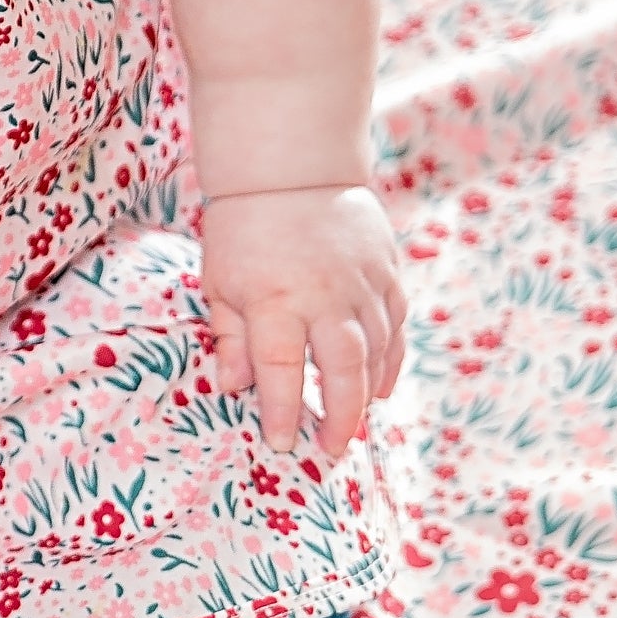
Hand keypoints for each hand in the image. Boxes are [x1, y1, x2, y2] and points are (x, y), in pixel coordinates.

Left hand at [199, 183, 405, 455]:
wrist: (289, 168)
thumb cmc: (243, 228)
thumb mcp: (220, 282)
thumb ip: (231, 337)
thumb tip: (235, 388)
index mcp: (275, 299)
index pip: (280, 370)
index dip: (283, 413)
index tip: (281, 444)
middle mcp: (324, 295)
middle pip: (343, 368)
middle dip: (340, 416)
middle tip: (332, 449)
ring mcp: (361, 282)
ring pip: (376, 350)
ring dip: (367, 393)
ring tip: (353, 424)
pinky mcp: (386, 271)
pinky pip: (395, 325)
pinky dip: (390, 360)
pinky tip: (380, 386)